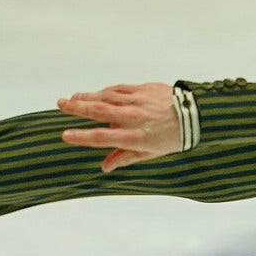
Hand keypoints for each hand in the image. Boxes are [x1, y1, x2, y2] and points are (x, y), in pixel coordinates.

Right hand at [57, 82, 180, 171]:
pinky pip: (118, 89)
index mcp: (136, 137)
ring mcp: (138, 101)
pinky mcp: (143, 88)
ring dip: (87, 97)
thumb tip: (105, 167)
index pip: (104, 137)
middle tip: (60, 104)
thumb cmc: (173, 137)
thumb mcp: (152, 153)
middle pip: (100, 112)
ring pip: (106, 97)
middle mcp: (135, 117)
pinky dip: (104, 91)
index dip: (83, 137)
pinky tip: (95, 93)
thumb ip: (126, 157)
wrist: (196, 114)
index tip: (65, 135)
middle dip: (77, 108)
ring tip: (71, 98)